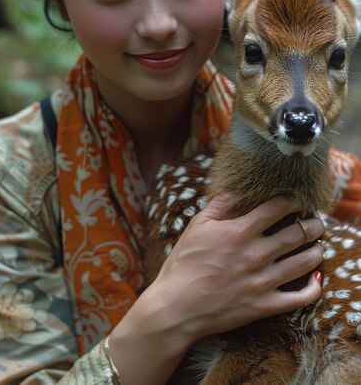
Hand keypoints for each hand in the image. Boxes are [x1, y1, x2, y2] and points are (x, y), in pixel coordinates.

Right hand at [147, 193, 323, 343]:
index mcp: (240, 231)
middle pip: (297, 233)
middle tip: (316, 222)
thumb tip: (234, 188)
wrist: (176, 306)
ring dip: (316, 251)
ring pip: (304, 262)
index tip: (298, 200)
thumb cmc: (183, 264)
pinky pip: (299, 298)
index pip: (277, 208)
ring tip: (318, 246)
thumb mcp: (197, 226)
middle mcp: (256, 254)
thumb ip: (218, 205)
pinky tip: (315, 279)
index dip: (292, 200)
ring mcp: (262, 281)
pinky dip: (313, 288)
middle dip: (312, 224)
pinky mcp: (264, 305)